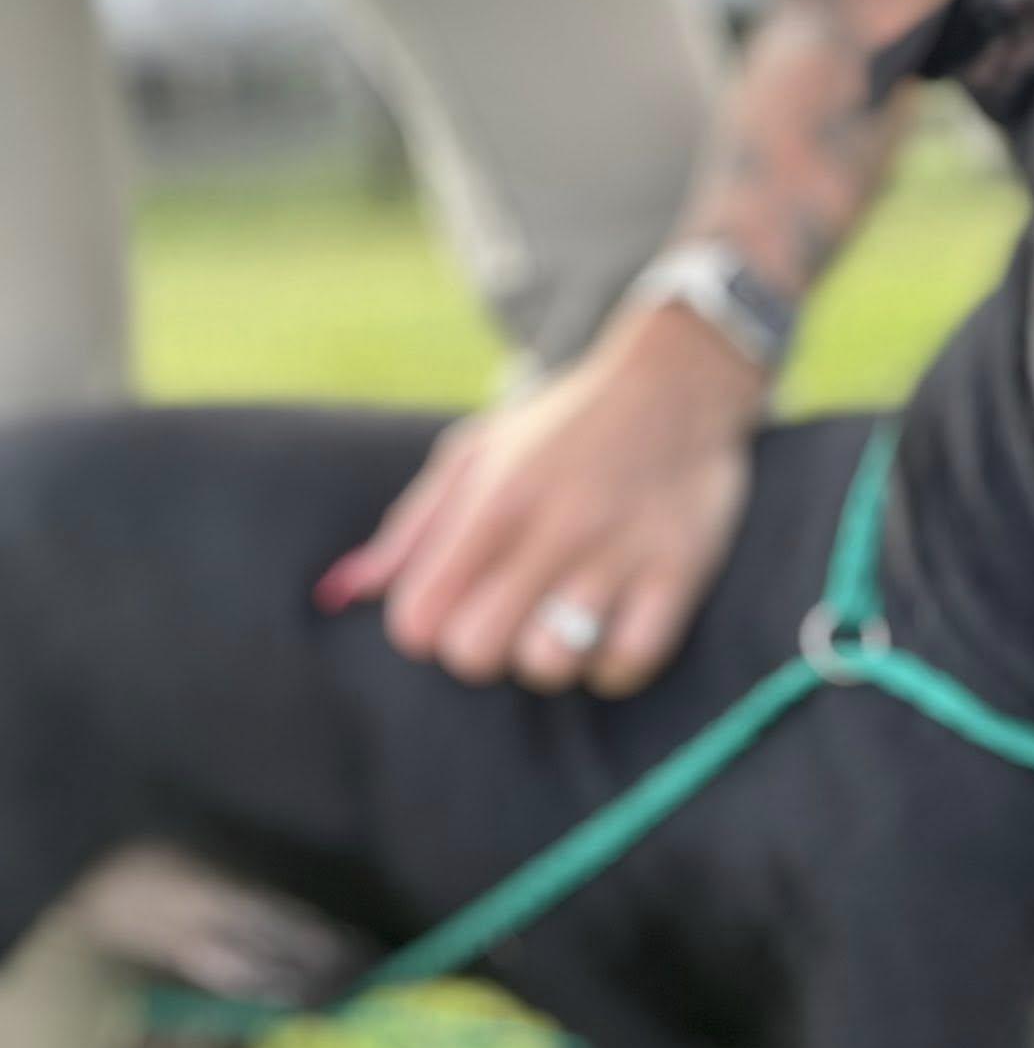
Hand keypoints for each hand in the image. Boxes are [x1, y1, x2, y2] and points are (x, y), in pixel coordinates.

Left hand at [316, 303, 765, 696]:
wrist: (678, 383)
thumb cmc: (563, 426)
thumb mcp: (477, 452)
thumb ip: (411, 528)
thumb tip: (341, 594)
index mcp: (496, 497)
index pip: (419, 617)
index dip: (427, 625)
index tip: (453, 603)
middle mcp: (555, 526)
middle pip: (477, 652)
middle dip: (483, 647)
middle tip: (507, 617)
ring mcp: (620, 552)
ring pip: (552, 665)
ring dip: (550, 656)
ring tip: (563, 622)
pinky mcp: (679, 571)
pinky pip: (629, 662)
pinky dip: (612, 664)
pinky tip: (611, 632)